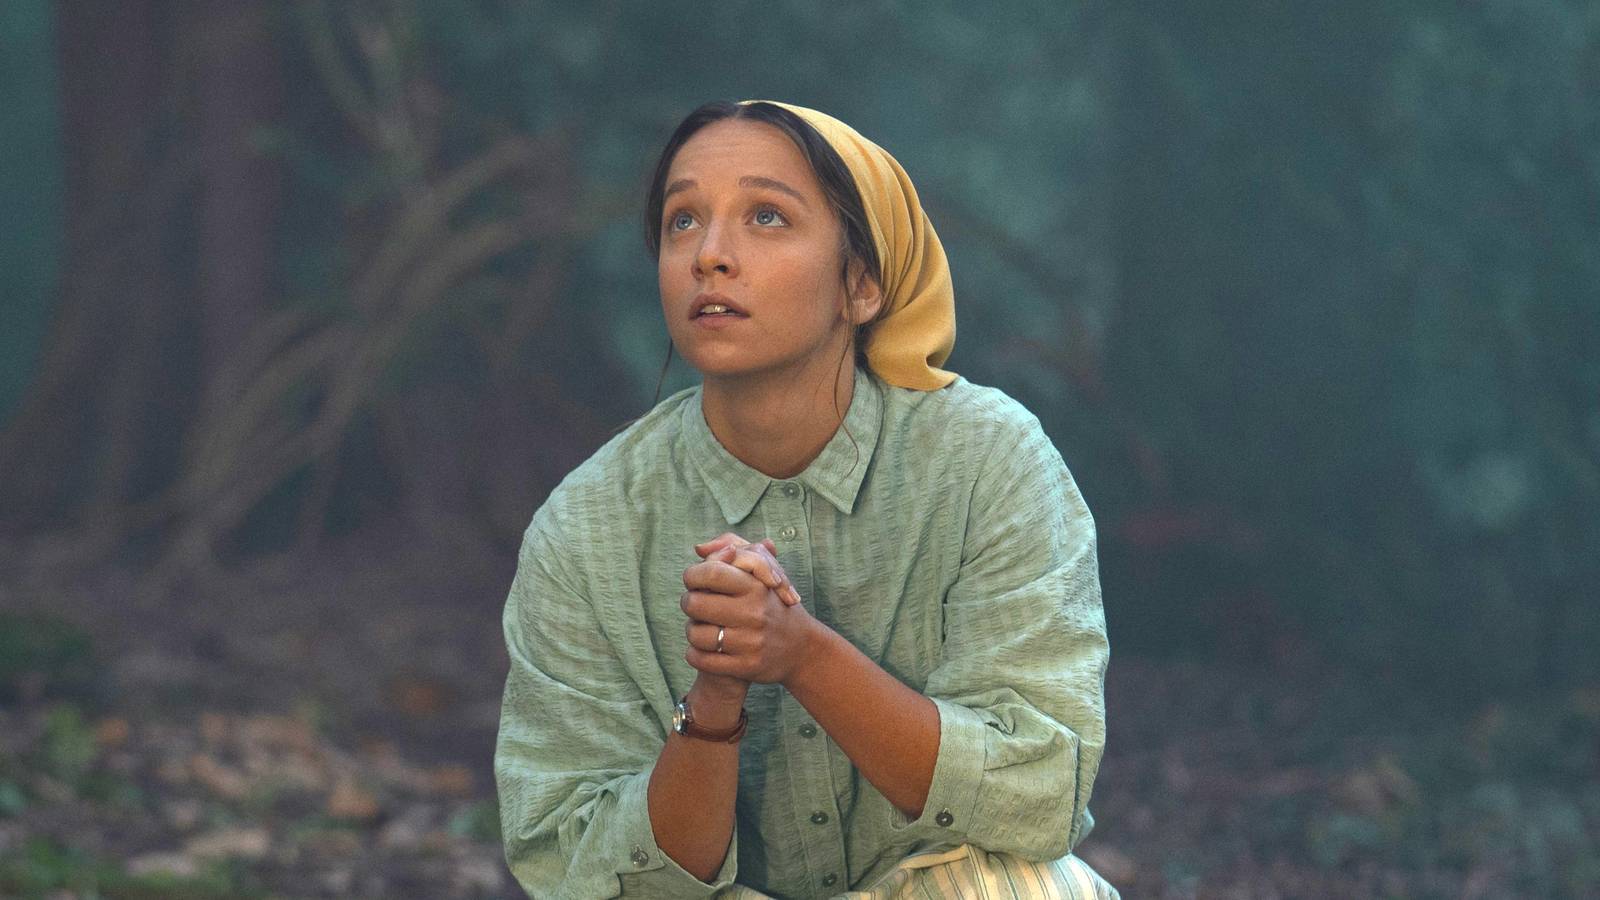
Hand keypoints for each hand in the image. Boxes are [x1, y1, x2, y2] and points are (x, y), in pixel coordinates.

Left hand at [681, 545, 818, 685]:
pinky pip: (702, 659)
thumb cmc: (771, 602)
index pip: (710, 573)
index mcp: (756, 586)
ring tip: (702, 627)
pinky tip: (702, 648)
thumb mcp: (761, 568)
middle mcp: (754, 613)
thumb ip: (730, 547)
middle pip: (694, 603)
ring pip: (695, 634)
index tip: (695, 580)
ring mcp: (751, 642)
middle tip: (697, 604)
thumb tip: (699, 548)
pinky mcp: (746, 667)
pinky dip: (694, 654)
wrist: (800, 647)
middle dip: (689, 602)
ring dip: (692, 630)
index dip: (694, 575)